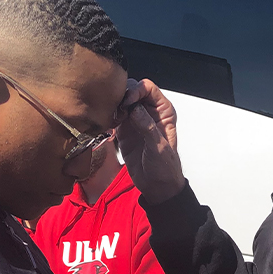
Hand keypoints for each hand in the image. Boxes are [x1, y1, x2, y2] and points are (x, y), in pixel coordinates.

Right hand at [117, 79, 184, 204]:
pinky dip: (108, 116)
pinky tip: (108, 124)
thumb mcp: (158, 147)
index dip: (136, 90)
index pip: (148, 88)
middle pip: (132, 90)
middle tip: (116, 109)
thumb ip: (148, 127)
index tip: (127, 101)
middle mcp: (148, 111)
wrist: (156, 185)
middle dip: (122, 96)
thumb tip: (135, 109)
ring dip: (113, 105)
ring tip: (112, 118)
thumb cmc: (164, 167)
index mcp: (163, 111)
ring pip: (120, 101)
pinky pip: (113, 115)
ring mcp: (135, 119)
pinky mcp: (123, 129)